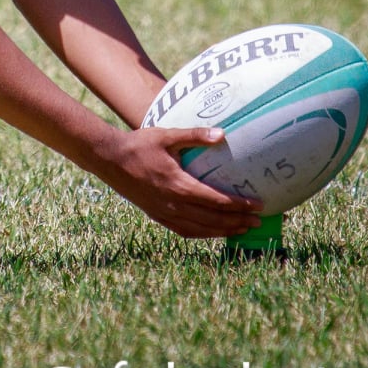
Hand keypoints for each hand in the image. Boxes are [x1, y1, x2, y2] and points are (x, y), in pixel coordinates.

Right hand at [93, 127, 262, 238]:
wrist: (109, 160)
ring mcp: (164, 213)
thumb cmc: (139, 145)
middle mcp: (173, 204)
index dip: (239, 205)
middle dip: (237, 221)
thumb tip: (222, 134)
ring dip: (223, 230)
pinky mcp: (157, 215)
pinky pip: (184, 230)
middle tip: (258, 221)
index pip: (216, 200)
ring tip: (242, 229)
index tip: (258, 205)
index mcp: (178, 185)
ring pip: (200, 229)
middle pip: (212, 219)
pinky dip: (202, 233)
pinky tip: (213, 231)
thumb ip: (195, 136)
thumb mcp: (167, 136)